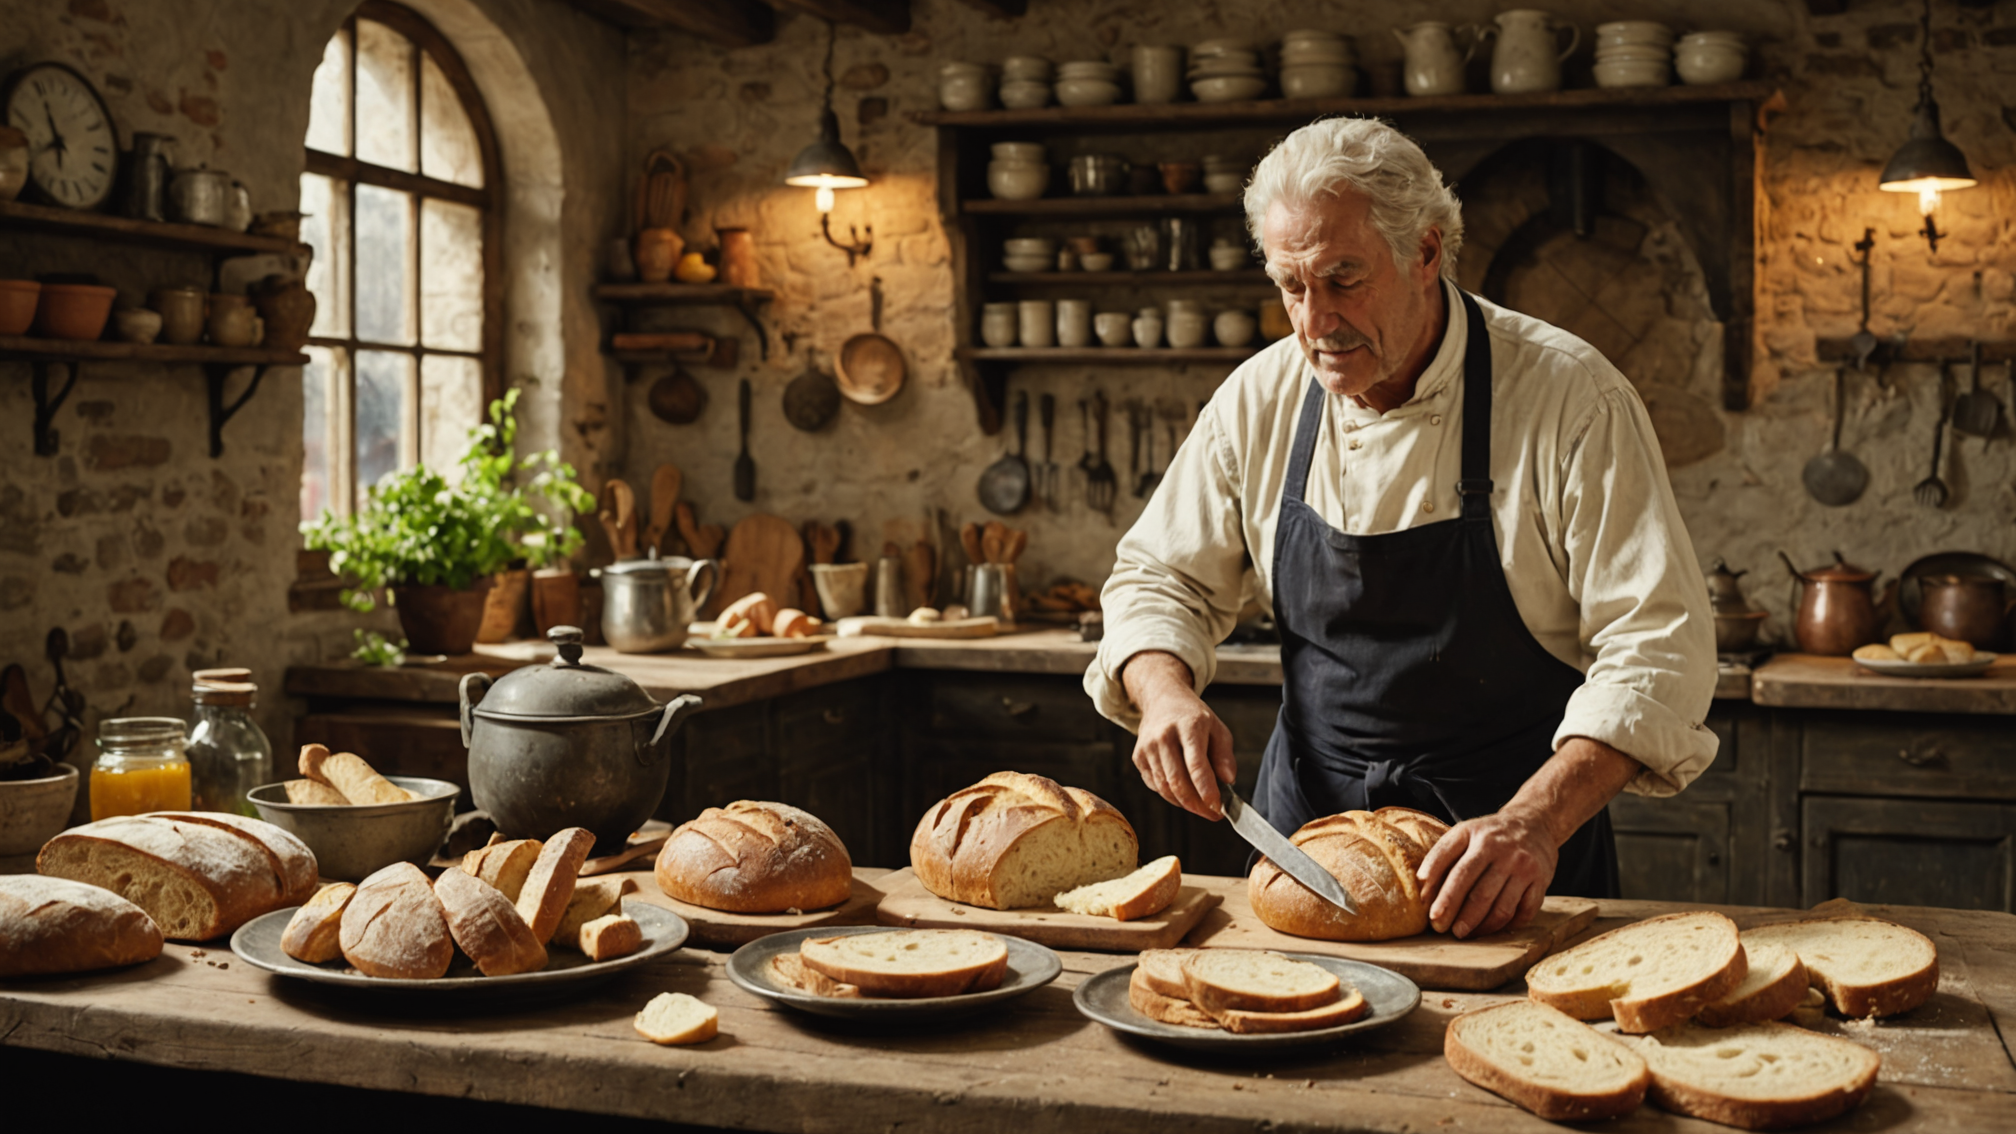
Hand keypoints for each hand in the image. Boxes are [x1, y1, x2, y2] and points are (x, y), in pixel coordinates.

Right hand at [1123, 651, 1235, 819]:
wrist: (1162, 699)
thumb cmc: (1194, 717)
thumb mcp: (1217, 728)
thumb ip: (1225, 755)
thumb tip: (1228, 780)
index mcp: (1188, 726)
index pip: (1197, 765)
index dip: (1207, 791)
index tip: (1218, 808)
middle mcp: (1164, 736)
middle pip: (1178, 782)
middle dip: (1197, 805)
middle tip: (1213, 814)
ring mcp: (1147, 747)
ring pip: (1165, 788)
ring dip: (1184, 804)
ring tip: (1201, 807)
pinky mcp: (1138, 757)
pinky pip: (1155, 786)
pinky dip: (1171, 796)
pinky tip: (1184, 793)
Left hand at [1415, 809, 1556, 938]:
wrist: (1534, 822)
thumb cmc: (1489, 834)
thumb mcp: (1463, 833)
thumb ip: (1441, 856)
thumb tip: (1421, 888)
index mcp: (1477, 836)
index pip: (1455, 867)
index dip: (1439, 891)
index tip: (1428, 911)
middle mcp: (1502, 850)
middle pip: (1478, 892)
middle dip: (1457, 914)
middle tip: (1442, 929)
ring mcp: (1524, 867)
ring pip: (1501, 907)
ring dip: (1480, 926)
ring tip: (1464, 933)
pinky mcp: (1541, 881)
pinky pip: (1523, 912)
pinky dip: (1506, 925)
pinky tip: (1492, 929)